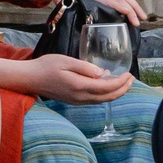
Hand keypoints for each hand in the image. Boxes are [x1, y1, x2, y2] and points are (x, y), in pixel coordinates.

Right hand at [20, 53, 134, 105]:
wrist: (30, 79)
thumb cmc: (46, 66)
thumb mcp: (66, 61)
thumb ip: (85, 67)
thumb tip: (102, 73)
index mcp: (79, 86)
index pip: (107, 87)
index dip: (121, 82)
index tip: (129, 73)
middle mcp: (80, 97)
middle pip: (108, 97)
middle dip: (123, 89)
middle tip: (132, 78)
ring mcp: (78, 101)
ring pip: (103, 101)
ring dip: (116, 93)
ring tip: (125, 82)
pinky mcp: (75, 101)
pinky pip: (95, 100)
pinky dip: (106, 94)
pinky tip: (108, 85)